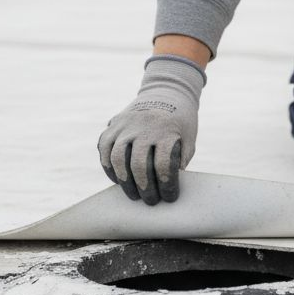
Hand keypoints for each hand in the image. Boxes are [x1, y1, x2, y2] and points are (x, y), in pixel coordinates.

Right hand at [97, 55, 204, 204]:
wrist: (168, 92)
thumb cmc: (181, 123)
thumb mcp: (188, 139)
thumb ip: (179, 161)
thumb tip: (166, 188)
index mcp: (167, 132)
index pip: (163, 165)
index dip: (166, 186)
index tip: (169, 198)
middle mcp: (145, 127)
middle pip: (139, 165)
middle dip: (144, 189)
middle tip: (150, 201)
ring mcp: (127, 125)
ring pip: (118, 158)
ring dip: (124, 182)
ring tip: (133, 195)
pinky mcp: (114, 123)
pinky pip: (105, 148)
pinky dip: (108, 167)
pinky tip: (117, 179)